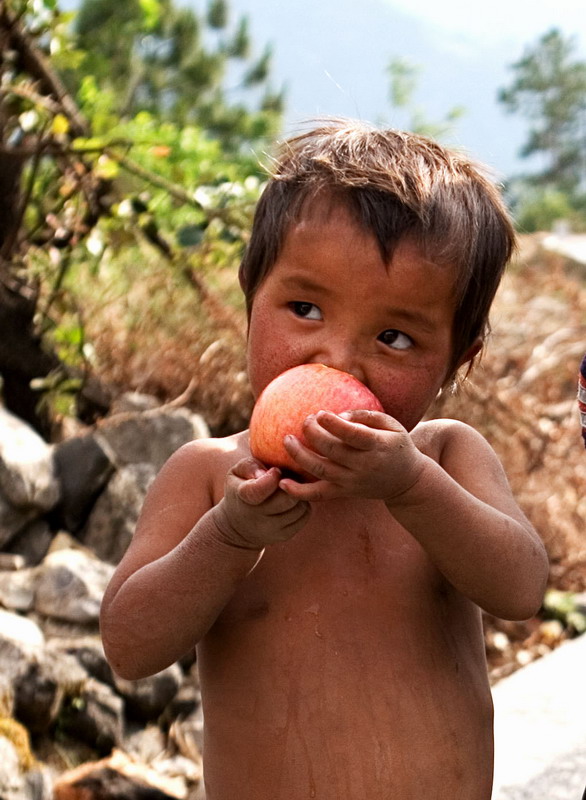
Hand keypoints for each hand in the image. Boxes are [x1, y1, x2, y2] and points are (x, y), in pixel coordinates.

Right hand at [212, 456, 310, 549]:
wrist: (238, 525)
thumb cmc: (240, 489)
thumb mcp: (237, 472)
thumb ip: (249, 466)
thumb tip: (269, 472)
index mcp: (242, 496)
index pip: (258, 490)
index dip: (272, 478)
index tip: (276, 470)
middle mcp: (256, 517)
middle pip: (287, 499)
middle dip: (292, 484)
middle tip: (288, 478)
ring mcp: (270, 529)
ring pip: (299, 507)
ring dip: (299, 495)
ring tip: (289, 490)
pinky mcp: (283, 536)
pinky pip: (305, 516)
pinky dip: (303, 505)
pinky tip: (292, 501)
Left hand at [278, 409, 425, 502]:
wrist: (407, 482)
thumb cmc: (397, 446)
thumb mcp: (392, 425)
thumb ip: (367, 416)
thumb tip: (338, 415)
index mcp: (378, 446)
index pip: (352, 435)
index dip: (333, 424)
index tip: (320, 413)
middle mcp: (364, 466)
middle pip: (331, 450)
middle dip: (313, 433)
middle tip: (305, 420)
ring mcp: (352, 482)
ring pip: (320, 471)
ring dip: (299, 455)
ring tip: (287, 440)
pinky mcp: (344, 493)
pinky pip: (318, 495)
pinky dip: (299, 492)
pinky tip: (283, 483)